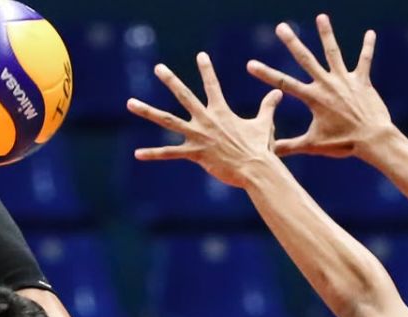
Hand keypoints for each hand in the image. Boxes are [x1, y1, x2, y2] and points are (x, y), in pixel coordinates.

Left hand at [128, 53, 283, 188]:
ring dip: (148, 111)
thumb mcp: (264, 124)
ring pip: (167, 120)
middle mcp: (206, 120)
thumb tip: (277, 92)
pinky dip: (153, 154)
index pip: (212, 85)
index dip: (206, 69)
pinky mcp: (194, 153)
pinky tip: (137, 153)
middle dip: (171, 80)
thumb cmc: (260, 148)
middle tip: (158, 68)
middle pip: (184, 95)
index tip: (200, 55)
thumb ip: (267, 106)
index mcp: (221, 112)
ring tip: (130, 103)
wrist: (255, 169)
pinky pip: (169, 153)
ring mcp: (197, 135)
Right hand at [249, 16, 388, 158]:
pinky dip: (368, 46)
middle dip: (292, 42)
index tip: (250, 64)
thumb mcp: (313, 145)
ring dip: (327, 34)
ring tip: (321, 17)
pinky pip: (365, 60)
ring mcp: (345, 80)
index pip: (283, 83)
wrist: (372, 139)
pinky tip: (370, 33)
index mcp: (314, 98)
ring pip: (333, 52)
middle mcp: (327, 84)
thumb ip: (290, 146)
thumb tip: (270, 151)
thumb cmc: (343, 143)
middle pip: (306, 59)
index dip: (265, 74)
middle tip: (281, 27)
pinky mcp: (362, 81)